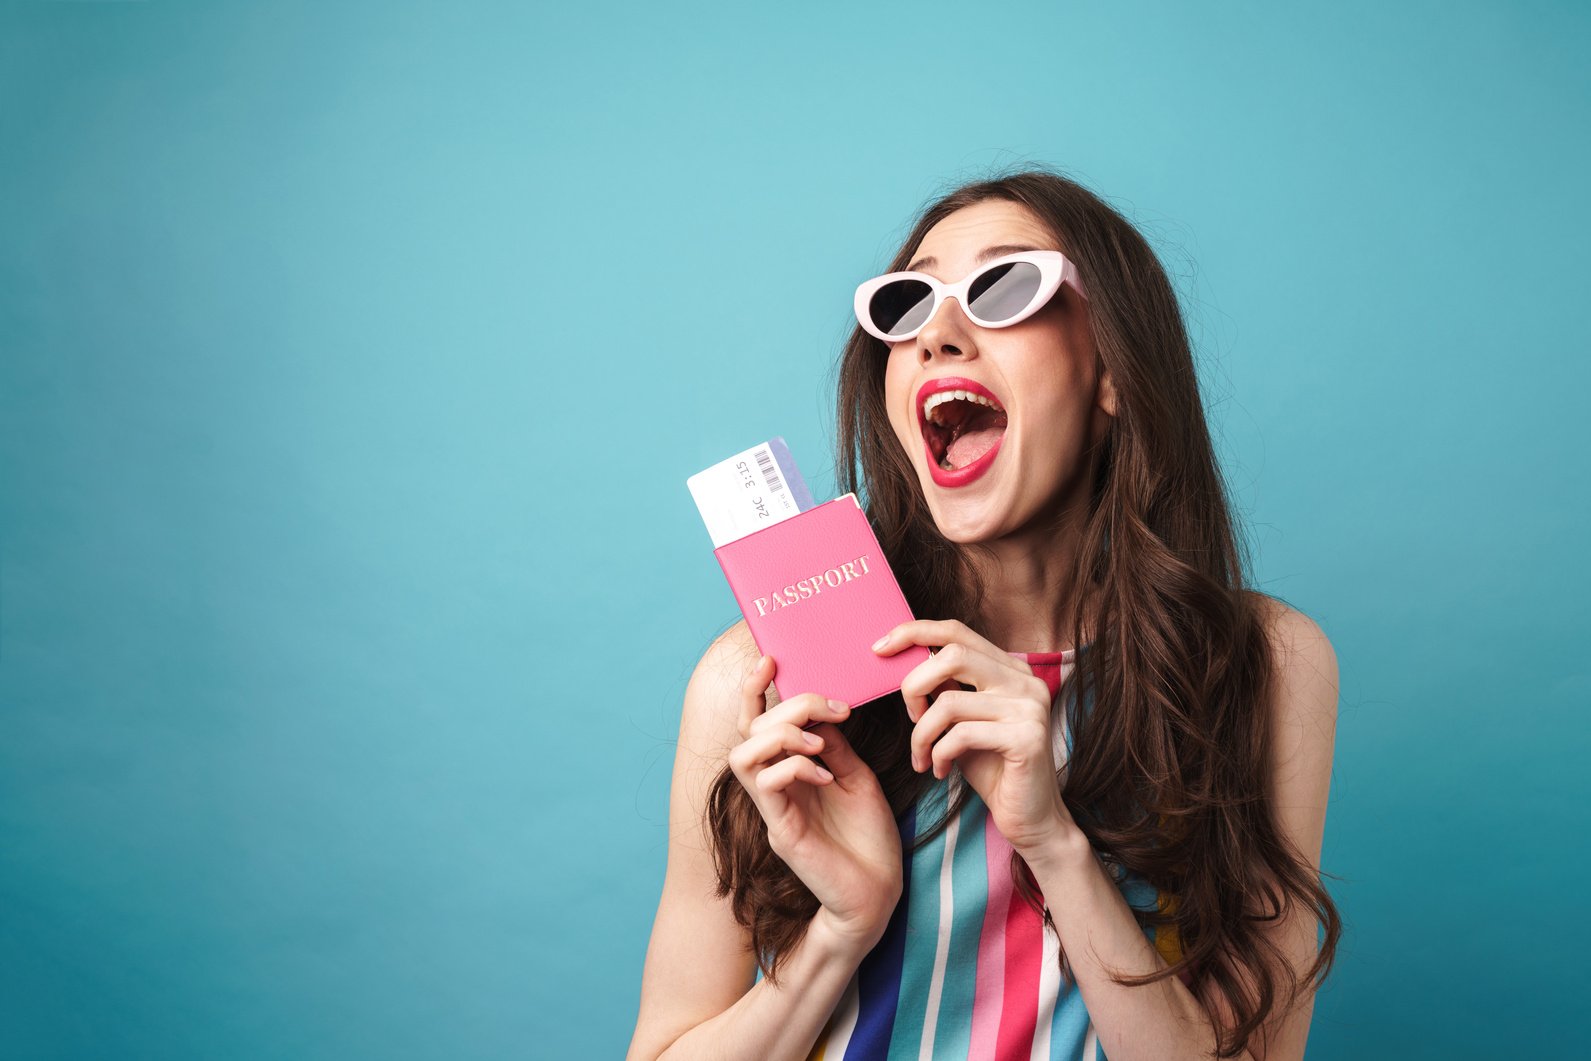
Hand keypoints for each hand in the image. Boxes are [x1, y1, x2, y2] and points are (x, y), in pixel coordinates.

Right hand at [726, 654, 902, 951]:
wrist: (880, 891)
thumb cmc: (869, 838)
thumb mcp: (856, 776)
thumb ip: (835, 744)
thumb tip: (823, 708)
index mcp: (789, 771)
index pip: (756, 722)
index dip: (754, 689)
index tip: (773, 660)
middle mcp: (773, 787)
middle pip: (750, 730)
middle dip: (788, 706)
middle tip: (831, 708)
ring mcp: (774, 810)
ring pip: (743, 755)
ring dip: (781, 735)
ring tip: (819, 742)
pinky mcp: (782, 831)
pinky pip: (767, 785)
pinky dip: (794, 767)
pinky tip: (824, 774)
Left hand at [872, 619, 1080, 857]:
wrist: (1031, 819)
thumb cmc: (993, 769)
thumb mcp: (962, 722)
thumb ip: (946, 689)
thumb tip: (906, 659)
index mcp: (1010, 670)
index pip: (957, 631)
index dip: (914, 632)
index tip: (880, 648)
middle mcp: (1026, 681)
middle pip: (952, 654)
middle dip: (914, 686)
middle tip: (909, 718)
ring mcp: (1030, 707)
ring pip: (949, 701)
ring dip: (921, 734)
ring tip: (921, 756)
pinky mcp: (1027, 738)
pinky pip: (961, 735)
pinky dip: (939, 754)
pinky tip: (939, 770)